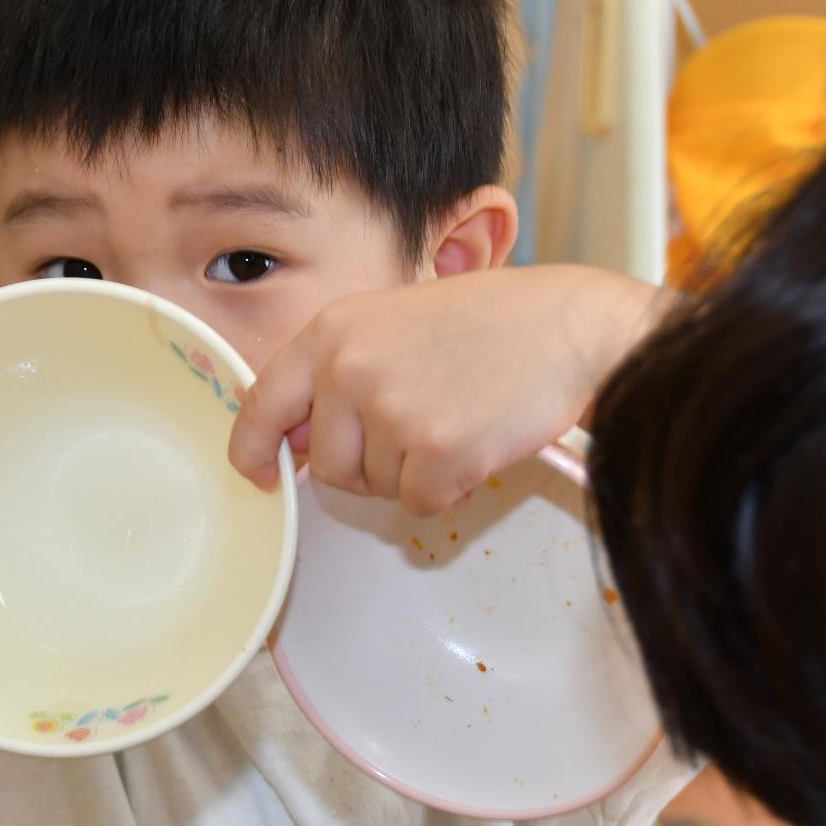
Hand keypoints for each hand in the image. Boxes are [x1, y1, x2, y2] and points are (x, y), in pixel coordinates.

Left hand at [228, 265, 662, 513]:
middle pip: (327, 465)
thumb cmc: (492, 324)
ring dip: (412, 473)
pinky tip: (476, 445)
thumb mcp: (394, 322)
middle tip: (420, 429)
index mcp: (333, 331)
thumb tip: (295, 439)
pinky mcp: (437, 452)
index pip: (262, 403)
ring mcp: (393, 410)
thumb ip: (339, 370)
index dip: (254, 448)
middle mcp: (351, 368)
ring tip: (456, 422)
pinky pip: (420, 503)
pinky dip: (449, 489)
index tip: (260, 473)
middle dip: (367, 466)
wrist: (570, 327)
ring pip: (375, 486)